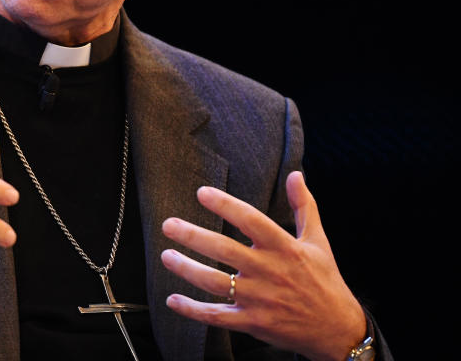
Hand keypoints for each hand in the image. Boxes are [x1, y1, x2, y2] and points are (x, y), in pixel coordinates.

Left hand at [160, 171, 364, 360]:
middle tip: (168, 224)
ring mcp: (260, 299)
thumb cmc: (325, 281)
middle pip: (225, 250)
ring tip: (166, 256)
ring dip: (187, 269)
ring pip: (215, 283)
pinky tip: (172, 300)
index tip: (201, 192)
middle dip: (193, 236)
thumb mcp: (318, 241)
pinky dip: (192, 310)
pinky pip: (217, 316)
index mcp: (285, 247)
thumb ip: (304, 206)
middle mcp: (270, 271)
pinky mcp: (253, 323)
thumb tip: (295, 174)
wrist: (339, 330)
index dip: (225, 205)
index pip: (250, 220)